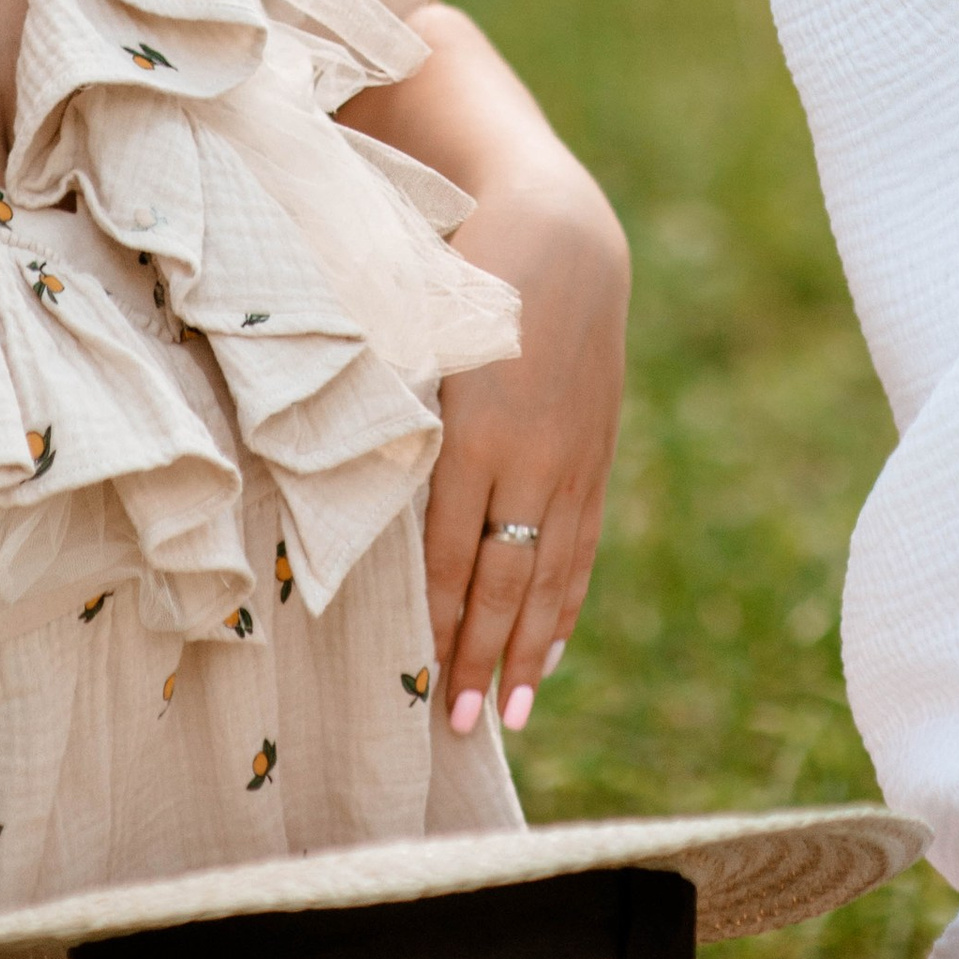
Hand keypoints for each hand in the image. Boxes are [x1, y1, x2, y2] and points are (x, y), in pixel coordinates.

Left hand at [425, 168, 628, 739]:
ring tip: (513, 713)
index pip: (450, 554)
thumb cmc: (466, 279)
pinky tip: (554, 645)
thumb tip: (360, 496)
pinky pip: (583, 544)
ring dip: (530, 648)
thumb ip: (399, 418)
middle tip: (460, 725)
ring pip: (550, 574)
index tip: (419, 683)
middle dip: (480, 656)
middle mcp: (531, 456)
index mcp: (476, 429)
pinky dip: (567, 600)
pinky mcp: (598, 452)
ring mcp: (573, 458)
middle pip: (502, 579)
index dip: (437, 624)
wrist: (563, 233)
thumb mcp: (421, 341)